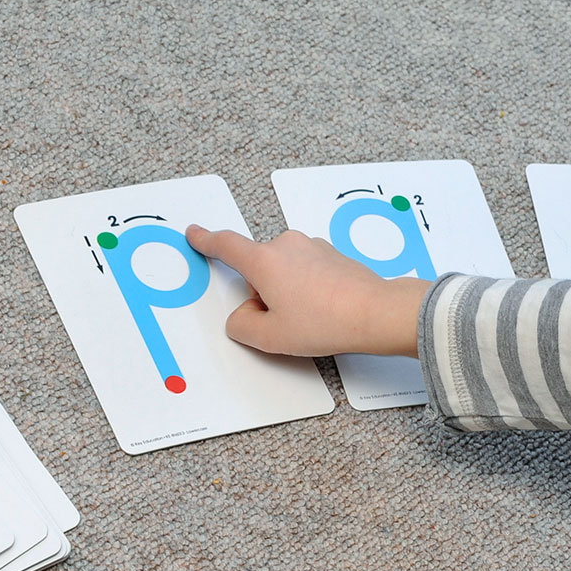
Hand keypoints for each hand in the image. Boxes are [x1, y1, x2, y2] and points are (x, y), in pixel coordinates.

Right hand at [184, 225, 429, 358]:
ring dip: (287, 293)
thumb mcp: (270, 337)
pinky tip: (325, 310)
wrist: (375, 313)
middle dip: (263, 295)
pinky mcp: (331, 254)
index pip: (226, 246)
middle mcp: (287, 245)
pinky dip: (308, 290)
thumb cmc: (325, 322)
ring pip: (284, 272)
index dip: (206, 241)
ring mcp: (312, 247)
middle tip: (285, 321)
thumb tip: (242, 317)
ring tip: (311, 318)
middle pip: (259, 269)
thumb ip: (242, 326)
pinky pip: (307, 272)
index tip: (195, 233)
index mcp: (264, 261)